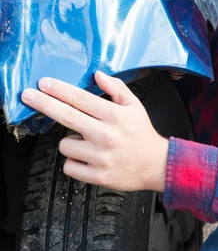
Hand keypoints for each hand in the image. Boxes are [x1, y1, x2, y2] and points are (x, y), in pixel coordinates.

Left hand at [21, 72, 168, 191]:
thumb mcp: (134, 105)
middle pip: (66, 116)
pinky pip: (69, 166)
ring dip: (70, 141)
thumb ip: (116, 88)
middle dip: (44, 103)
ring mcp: (100, 157)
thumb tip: (97, 74)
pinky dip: (74, 161)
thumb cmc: (142, 133)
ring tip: (86, 141)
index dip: (59, 89)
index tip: (43, 83)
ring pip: (65, 145)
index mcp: (114, 115)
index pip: (80, 98)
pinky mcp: (97, 176)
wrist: (156, 165)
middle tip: (28, 95)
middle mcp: (105, 134)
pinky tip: (87, 157)